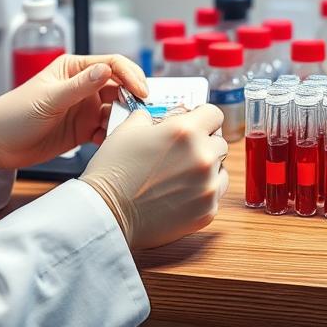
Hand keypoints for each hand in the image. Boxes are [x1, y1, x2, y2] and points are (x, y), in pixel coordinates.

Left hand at [0, 54, 148, 171]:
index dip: (130, 75)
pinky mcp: (84, 129)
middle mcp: (84, 86)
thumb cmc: (13, 113)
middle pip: (120, 87)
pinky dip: (113, 136)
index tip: (141, 92)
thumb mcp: (48, 99)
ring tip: (125, 132)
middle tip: (141, 114)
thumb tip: (107, 70)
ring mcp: (85, 108)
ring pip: (116, 110)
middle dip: (132, 99)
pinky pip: (107, 130)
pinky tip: (111, 143)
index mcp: (74, 69)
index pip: (112, 64)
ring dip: (123, 120)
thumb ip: (79, 87)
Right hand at [80, 103, 228, 249]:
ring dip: (207, 169)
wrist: (106, 213)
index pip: (214, 114)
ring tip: (180, 175)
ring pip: (220, 169)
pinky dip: (202, 191)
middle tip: (183, 152)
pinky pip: (215, 194)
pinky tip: (180, 193)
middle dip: (204, 144)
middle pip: (219, 142)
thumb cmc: (113, 171)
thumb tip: (164, 117)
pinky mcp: (207, 211)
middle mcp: (203, 157)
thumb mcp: (128, 129)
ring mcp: (208, 186)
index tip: (196, 124)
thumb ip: (153, 117)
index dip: (203, 117)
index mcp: (186, 131)